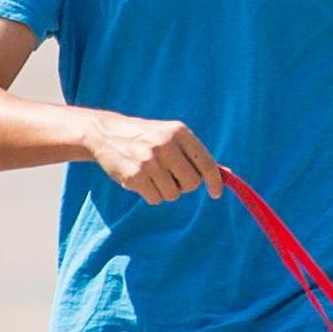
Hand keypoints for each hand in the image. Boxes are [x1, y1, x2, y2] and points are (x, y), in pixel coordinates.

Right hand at [84, 111, 223, 203]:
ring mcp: (150, 161)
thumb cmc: (147, 138)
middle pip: (191, 184)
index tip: (216, 193)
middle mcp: (166, 145)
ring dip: (165, 190)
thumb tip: (226, 175)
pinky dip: (151, 194)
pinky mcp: (135, 176)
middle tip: (171, 176)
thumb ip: (196, 155)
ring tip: (152, 175)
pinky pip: (155, 199)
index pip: (206, 164)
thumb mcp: (172, 136)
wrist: (106, 133)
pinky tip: (141, 180)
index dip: (215, 182)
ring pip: (173, 194)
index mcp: (179, 132)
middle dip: (184, 186)